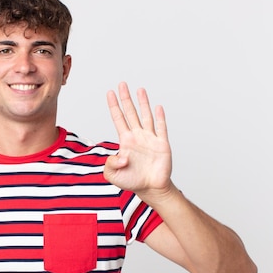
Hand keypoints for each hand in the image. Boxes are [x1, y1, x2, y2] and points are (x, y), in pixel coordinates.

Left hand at [104, 82, 173, 201]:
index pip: (118, 119)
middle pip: (130, 113)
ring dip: (143, 103)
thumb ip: (110, 165)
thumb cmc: (131, 181)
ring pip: (146, 116)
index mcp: (125, 141)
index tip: (110, 92)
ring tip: (139, 89)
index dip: (114, 106)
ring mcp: (150, 139)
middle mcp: (137, 136)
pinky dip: (160, 117)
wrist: (150, 189)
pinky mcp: (162, 144)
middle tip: (122, 84)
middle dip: (126, 98)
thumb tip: (121, 155)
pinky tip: (157, 107)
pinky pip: (161, 128)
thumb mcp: (112, 175)